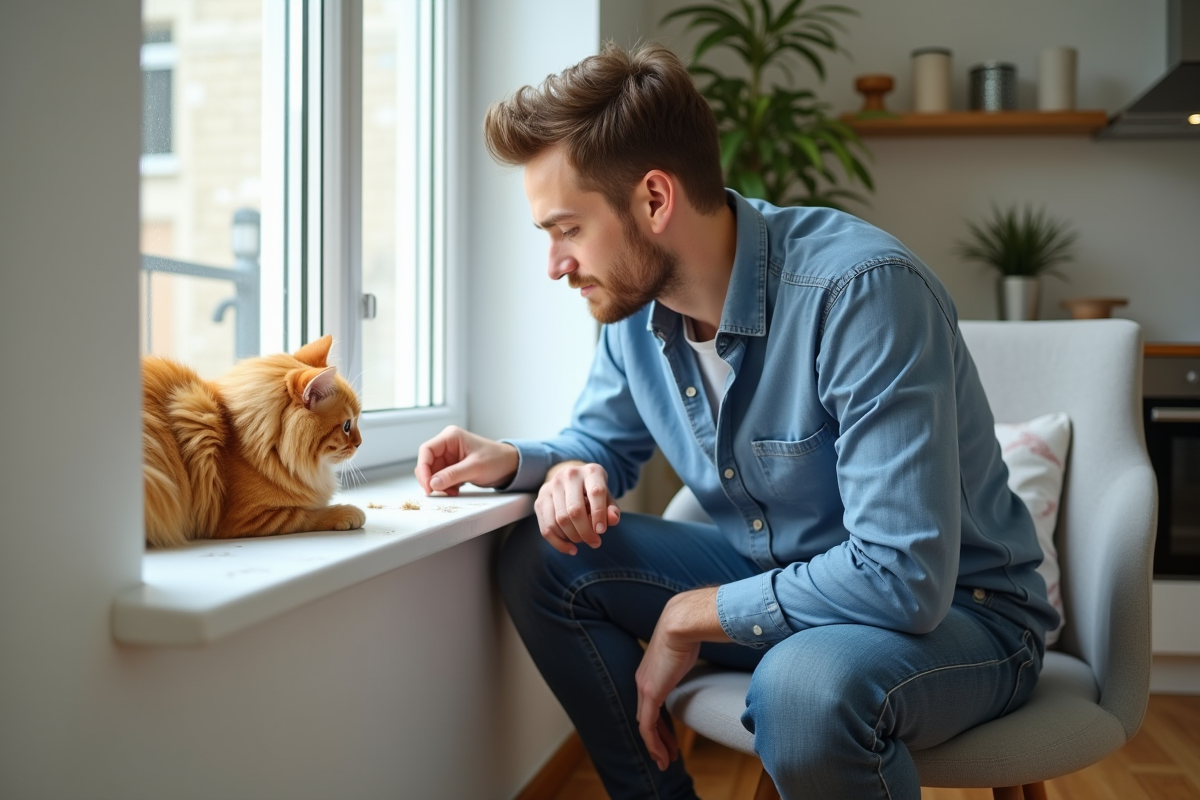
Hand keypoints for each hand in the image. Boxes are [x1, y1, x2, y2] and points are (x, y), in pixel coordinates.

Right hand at [415, 425, 518, 495]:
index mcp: (451, 437)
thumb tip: (432, 483)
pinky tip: (455, 491)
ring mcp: (449, 456)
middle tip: (437, 493)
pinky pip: (441, 478)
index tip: (428, 485)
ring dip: (438, 485)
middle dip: (430, 479)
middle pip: (427, 462)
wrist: (510, 465)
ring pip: (433, 472)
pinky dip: (444, 486)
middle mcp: (448, 445)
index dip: (423, 468)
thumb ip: (453, 475)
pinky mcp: (453, 466)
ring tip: (451, 492)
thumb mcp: (475, 468)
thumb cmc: (497, 460)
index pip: (426, 450)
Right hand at [535, 461, 620, 555]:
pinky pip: (546, 528)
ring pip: (559, 521)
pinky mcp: (540, 500)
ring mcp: (551, 487)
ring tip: (583, 541)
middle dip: (585, 532)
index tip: (601, 531)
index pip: (596, 492)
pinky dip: (559, 543)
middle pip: (574, 510)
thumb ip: (611, 509)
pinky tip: (571, 549)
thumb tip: (613, 520)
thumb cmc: (593, 492)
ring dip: (573, 537)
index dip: (599, 514)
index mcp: (591, 472)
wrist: (571, 480)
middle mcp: (569, 475)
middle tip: (594, 542)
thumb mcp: (607, 497)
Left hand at [635, 587, 724, 770]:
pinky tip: (661, 755)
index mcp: (651, 672)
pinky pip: (647, 727)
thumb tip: (705, 658)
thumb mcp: (688, 650)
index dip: (660, 722)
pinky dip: (653, 743)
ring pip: (645, 726)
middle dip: (658, 738)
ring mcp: (644, 688)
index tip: (670, 737)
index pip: (650, 704)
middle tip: (669, 754)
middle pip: (646, 717)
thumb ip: (690, 659)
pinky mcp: (650, 694)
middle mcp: (643, 681)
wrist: (682, 622)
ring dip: (656, 745)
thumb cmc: (689, 630)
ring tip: (666, 761)